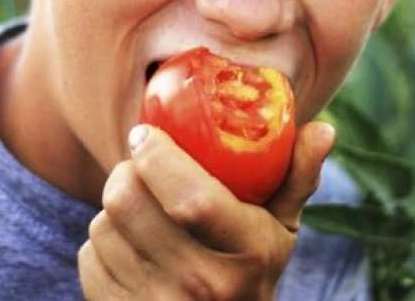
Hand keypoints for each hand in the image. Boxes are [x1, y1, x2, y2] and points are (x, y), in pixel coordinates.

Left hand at [78, 121, 335, 299]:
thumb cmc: (252, 266)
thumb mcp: (280, 227)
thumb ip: (298, 175)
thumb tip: (325, 129)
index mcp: (246, 253)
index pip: (189, 198)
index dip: (157, 156)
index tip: (145, 134)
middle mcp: (202, 286)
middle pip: (128, 202)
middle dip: (126, 172)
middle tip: (139, 167)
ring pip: (104, 226)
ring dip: (114, 208)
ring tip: (141, 210)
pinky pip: (89, 257)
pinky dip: (104, 243)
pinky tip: (130, 246)